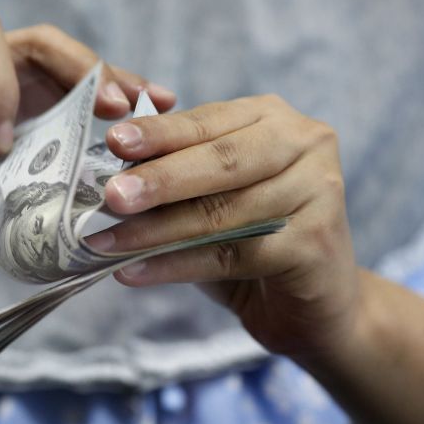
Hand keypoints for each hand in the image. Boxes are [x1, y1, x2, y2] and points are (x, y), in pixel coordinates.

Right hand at [0, 12, 175, 283]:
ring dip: (5, 80)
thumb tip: (104, 196)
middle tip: (113, 107)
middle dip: (83, 64)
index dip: (112, 79)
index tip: (157, 100)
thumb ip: (35, 192)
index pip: (65, 75)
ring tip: (2, 140)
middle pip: (35, 40)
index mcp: (1, 111)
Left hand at [97, 94, 357, 357]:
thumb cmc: (251, 240)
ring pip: (221, 212)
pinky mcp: (315, 243)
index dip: (159, 133)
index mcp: (272, 120)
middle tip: (110, 195)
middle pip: (220, 161)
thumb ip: (175, 180)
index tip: (113, 141)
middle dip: (159, 179)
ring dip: (156, 231)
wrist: (314, 304)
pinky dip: (176, 266)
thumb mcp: (212, 198)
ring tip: (105, 243)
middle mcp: (304, 144)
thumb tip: (109, 180)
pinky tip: (134, 272)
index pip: (206, 122)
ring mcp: (318, 191)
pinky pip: (231, 255)